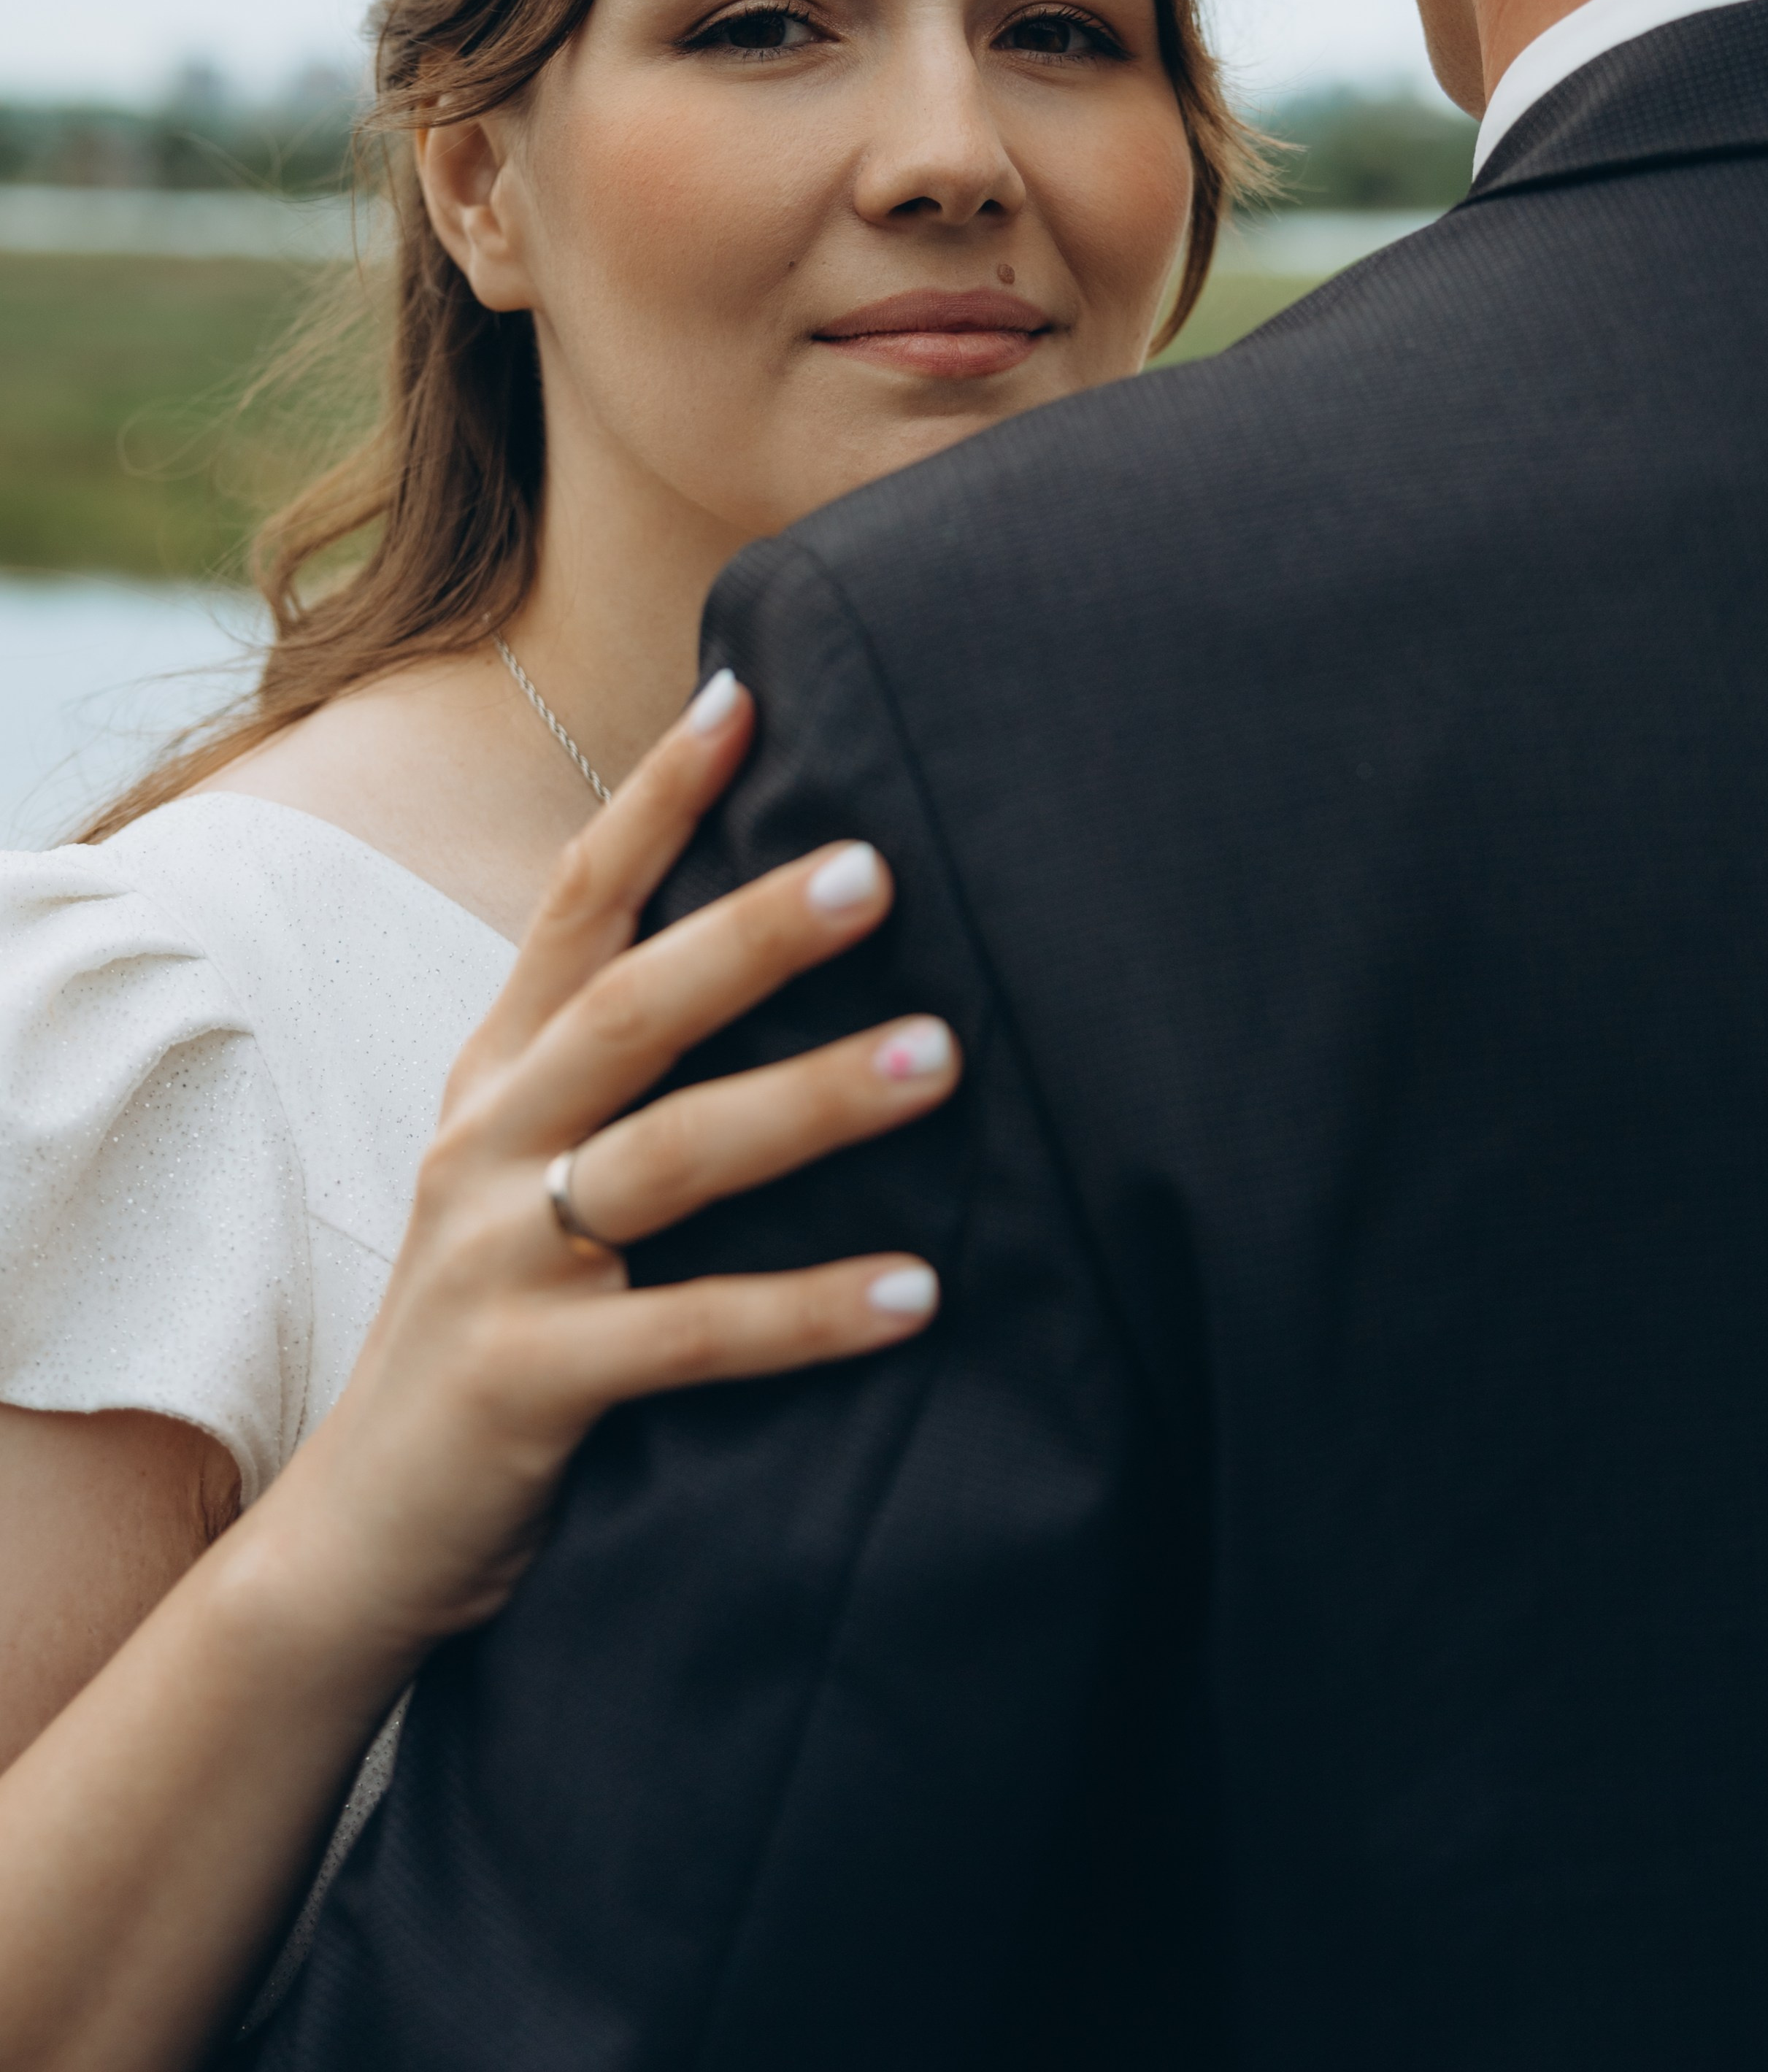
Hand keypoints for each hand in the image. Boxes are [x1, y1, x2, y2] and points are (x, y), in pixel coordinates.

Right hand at [242, 669, 955, 1671]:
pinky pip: (688, 1335)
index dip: (653, 797)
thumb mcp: (528, 1175)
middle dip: (754, 931)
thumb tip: (774, 946)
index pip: (573, 905)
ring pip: (669, 1157)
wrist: (358, 1538)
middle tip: (879, 867)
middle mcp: (486, 1143)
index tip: (744, 693)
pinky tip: (920, 1292)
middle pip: (630, 1008)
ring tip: (945, 1059)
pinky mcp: (528, 1383)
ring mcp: (496, 1261)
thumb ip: (622, 1075)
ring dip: (810, 1102)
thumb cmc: (492, 1327)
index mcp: (497, 1076)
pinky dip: (807, 1310)